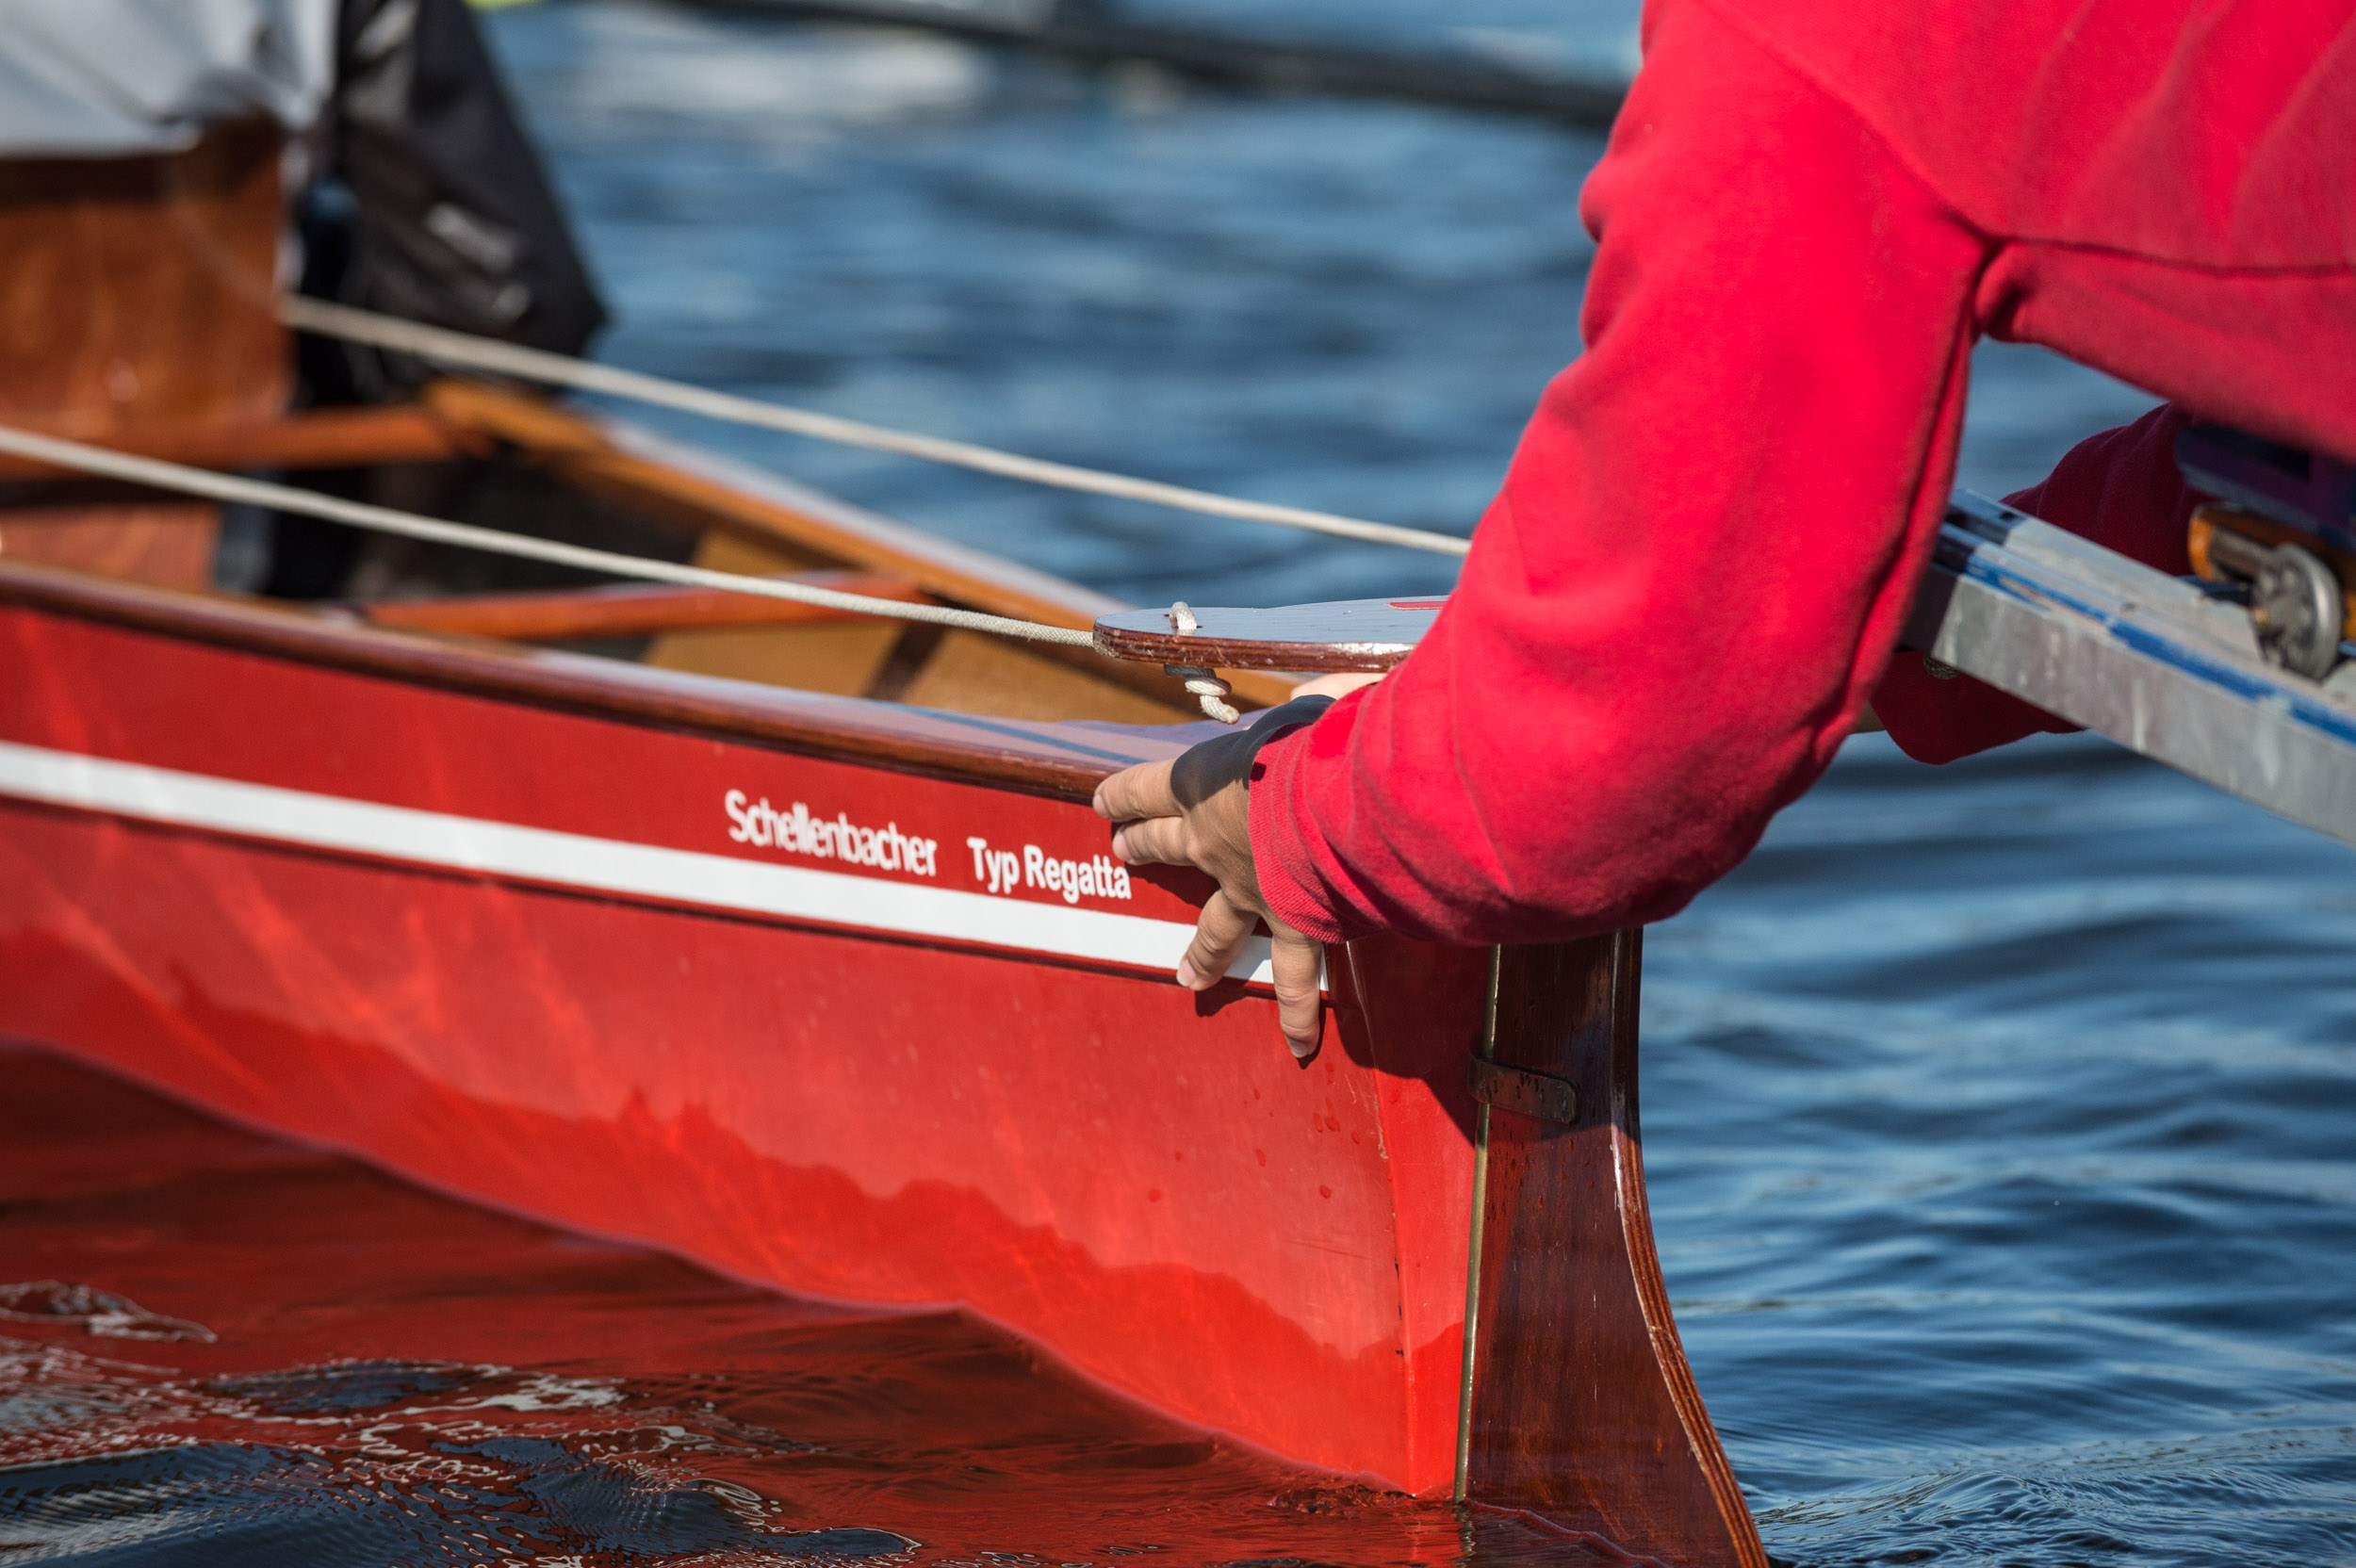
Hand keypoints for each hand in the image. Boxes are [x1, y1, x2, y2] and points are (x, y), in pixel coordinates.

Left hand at [1093, 697, 1334, 1059]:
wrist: (1337, 810)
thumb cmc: (1322, 743)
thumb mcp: (1313, 707)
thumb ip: (1312, 702)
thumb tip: (1321, 695)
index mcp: (1206, 781)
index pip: (1146, 787)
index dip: (1122, 795)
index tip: (1101, 803)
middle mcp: (1216, 841)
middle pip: (1166, 844)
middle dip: (1144, 849)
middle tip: (1124, 856)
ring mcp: (1252, 892)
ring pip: (1217, 928)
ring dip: (1202, 954)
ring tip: (1187, 979)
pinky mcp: (1296, 926)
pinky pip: (1298, 977)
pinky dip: (1300, 1011)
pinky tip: (1298, 1044)